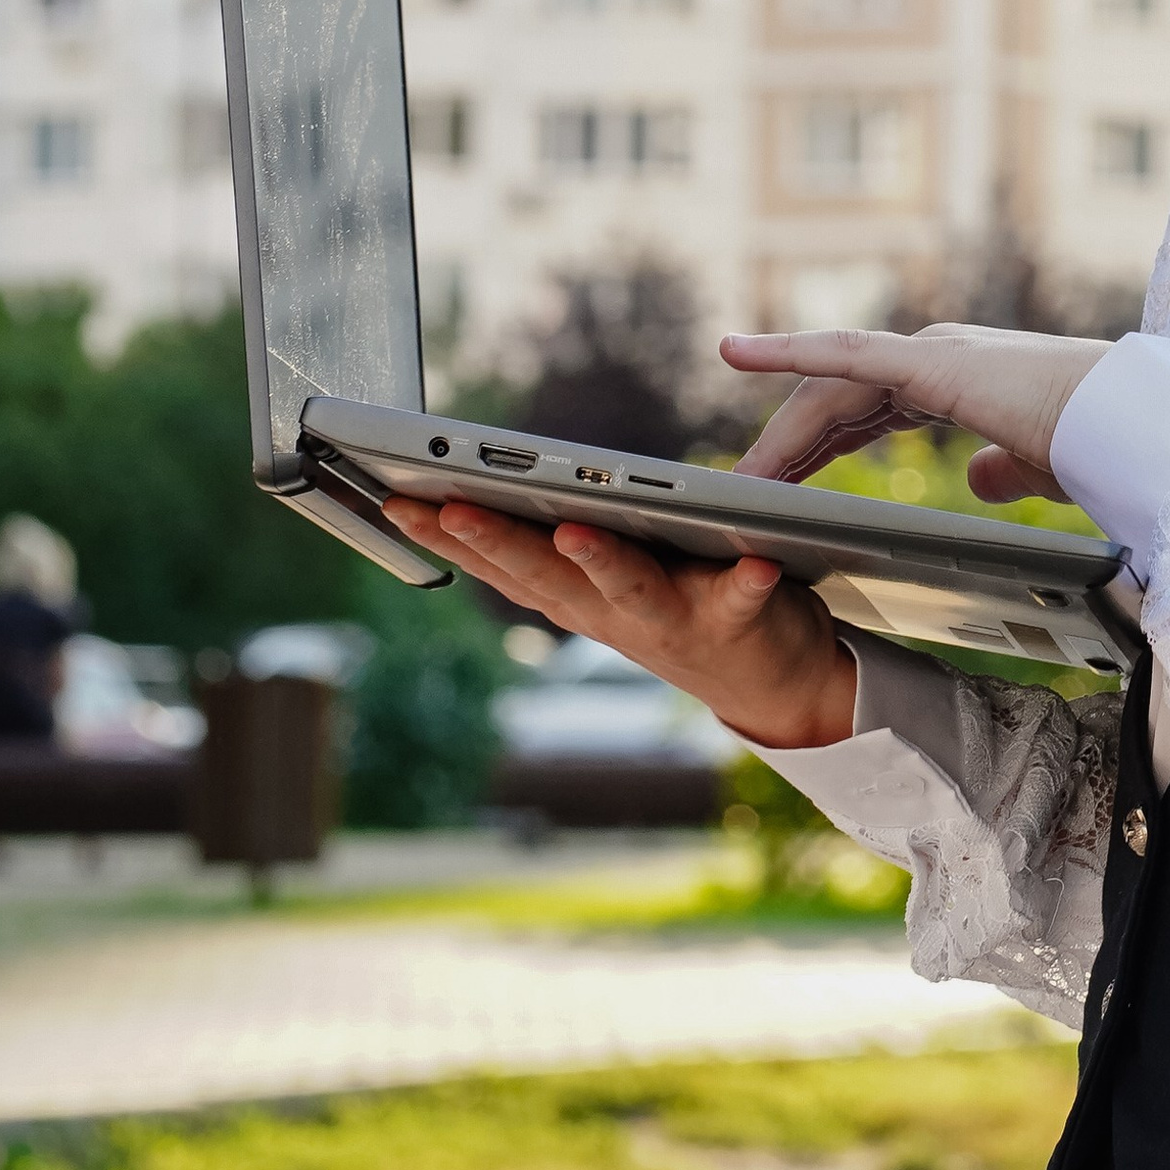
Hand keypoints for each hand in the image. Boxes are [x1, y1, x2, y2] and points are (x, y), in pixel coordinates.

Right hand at [378, 501, 856, 750]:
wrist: (772, 685)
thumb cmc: (679, 607)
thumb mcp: (605, 579)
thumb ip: (559, 541)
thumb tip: (482, 485)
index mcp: (577, 594)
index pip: (501, 561)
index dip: (446, 535)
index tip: (397, 499)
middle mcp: (614, 612)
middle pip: (546, 573)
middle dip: (497, 541)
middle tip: (454, 507)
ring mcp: (673, 621)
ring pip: (629, 586)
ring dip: (600, 560)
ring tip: (576, 529)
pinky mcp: (740, 622)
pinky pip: (741, 599)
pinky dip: (745, 583)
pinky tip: (756, 562)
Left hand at [719, 321, 1112, 508]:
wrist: (1126, 429)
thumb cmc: (1093, 449)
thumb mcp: (1033, 468)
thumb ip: (1002, 469)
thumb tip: (980, 479)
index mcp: (954, 382)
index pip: (862, 411)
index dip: (815, 446)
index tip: (776, 482)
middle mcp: (934, 357)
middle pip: (833, 402)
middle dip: (786, 449)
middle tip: (740, 494)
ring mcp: (928, 352)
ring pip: (827, 389)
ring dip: (780, 436)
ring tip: (738, 481)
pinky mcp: (928, 361)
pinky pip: (840, 355)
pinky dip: (784, 349)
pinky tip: (735, 352)